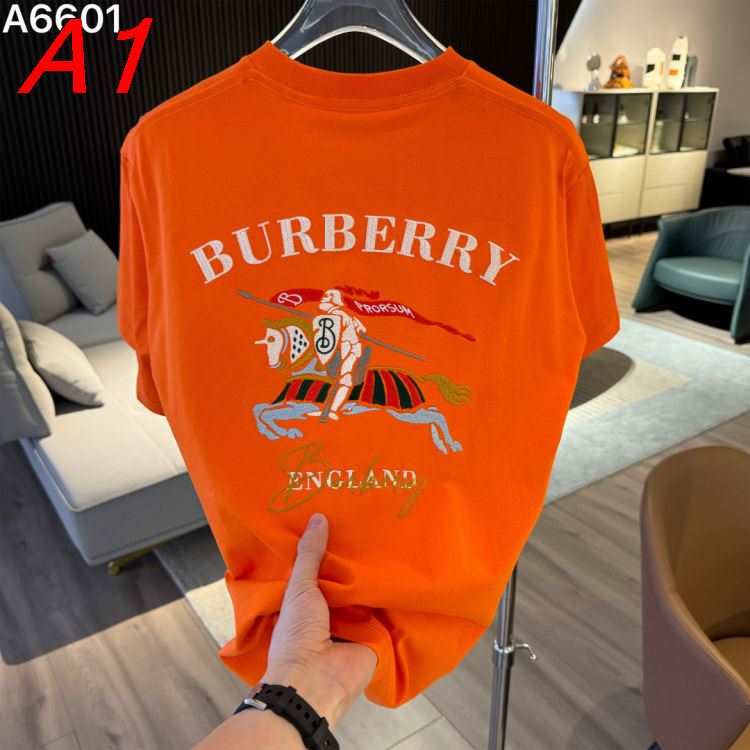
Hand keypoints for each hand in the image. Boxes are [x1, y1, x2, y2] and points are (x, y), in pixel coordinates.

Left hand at [258, 513, 377, 728]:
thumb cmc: (298, 633)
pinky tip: (408, 571)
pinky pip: (388, 612)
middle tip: (375, 525)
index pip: (321, 568)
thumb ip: (310, 555)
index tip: (342, 519)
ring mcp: (354, 624)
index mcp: (307, 600)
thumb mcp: (300, 587)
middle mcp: (331, 610)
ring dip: (377, 577)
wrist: (315, 681)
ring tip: (394, 539)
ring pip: (368, 594)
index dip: (329, 548)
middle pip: (347, 580)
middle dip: (357, 560)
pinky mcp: (376, 636)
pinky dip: (395, 598)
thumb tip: (319, 517)